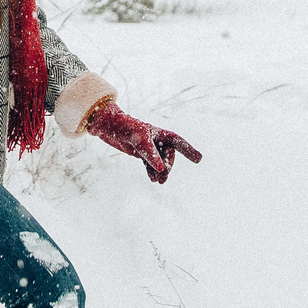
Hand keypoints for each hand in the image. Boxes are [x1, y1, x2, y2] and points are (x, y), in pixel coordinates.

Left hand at [84, 98, 202, 184]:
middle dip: (167, 166)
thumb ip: (150, 155)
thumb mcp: (138, 141)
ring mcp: (149, 147)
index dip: (188, 150)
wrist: (108, 126)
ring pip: (159, 162)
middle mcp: (157, 140)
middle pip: (168, 156)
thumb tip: (161, 169)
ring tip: (158, 182)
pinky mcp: (140, 153)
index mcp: (160, 133)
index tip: (199, 159)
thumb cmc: (125, 128)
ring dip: (160, 172)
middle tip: (163, 177)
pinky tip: (152, 179)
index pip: (178, 142)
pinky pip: (150, 164)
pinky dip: (152, 172)